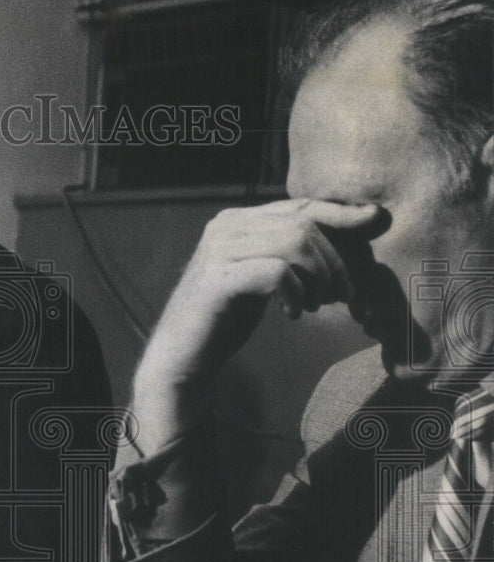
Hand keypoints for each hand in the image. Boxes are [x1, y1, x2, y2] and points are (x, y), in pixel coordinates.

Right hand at [129, 199, 381, 454]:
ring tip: (318, 306)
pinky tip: (293, 314)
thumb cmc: (227, 316)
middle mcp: (225, 226)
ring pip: (297, 243)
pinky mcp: (218, 280)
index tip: (379, 222)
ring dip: (323, 278)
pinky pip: (279, 272)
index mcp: (237, 220)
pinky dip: (298, 294)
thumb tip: (353, 228)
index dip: (343, 214)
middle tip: (349, 298)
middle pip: (307, 223)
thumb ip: (292, 253)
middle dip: (340, 261)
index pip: (302, 206)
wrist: (182, 355)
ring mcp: (219, 251)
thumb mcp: (264, 277)